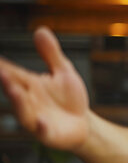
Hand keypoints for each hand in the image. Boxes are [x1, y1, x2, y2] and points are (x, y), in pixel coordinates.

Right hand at [0, 27, 90, 151]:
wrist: (84, 125)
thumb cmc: (70, 98)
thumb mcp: (63, 72)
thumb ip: (51, 54)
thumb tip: (40, 30)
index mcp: (30, 84)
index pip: (12, 72)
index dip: (2, 66)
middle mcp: (28, 101)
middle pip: (14, 90)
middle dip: (6, 81)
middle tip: (2, 72)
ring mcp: (35, 118)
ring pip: (23, 110)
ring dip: (18, 101)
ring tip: (15, 90)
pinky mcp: (47, 133)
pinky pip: (42, 131)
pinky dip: (40, 126)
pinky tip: (41, 120)